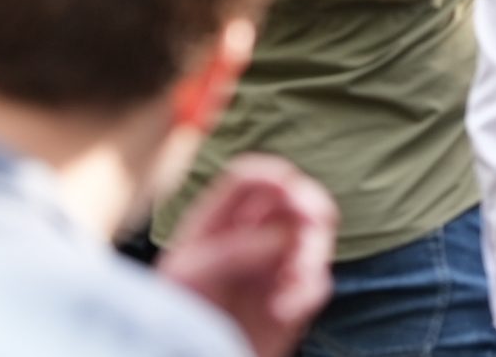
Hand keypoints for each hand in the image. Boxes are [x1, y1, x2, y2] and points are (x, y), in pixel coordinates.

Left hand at [158, 155, 337, 356]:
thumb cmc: (177, 318)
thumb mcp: (193, 274)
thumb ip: (237, 248)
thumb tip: (288, 235)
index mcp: (219, 223)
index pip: (251, 180)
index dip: (273, 176)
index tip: (286, 188)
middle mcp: (251, 240)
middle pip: (294, 199)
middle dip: (309, 203)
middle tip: (312, 217)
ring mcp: (274, 268)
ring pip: (316, 236)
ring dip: (313, 249)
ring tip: (295, 274)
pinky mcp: (292, 300)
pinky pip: (317, 283)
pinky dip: (307, 291)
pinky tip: (281, 310)